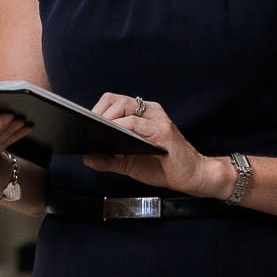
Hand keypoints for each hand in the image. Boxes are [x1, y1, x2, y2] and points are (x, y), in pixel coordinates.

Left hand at [81, 92, 227, 196]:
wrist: (194, 176)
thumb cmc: (164, 167)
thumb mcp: (130, 164)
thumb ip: (109, 160)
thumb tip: (86, 157)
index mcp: (142, 114)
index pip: (113, 101)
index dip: (96, 109)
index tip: (82, 122)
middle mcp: (150, 111)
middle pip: (115, 100)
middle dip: (97, 112)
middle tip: (87, 127)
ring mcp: (157, 119)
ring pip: (124, 107)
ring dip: (106, 118)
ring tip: (96, 130)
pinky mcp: (163, 131)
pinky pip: (136, 123)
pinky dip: (121, 127)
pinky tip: (113, 135)